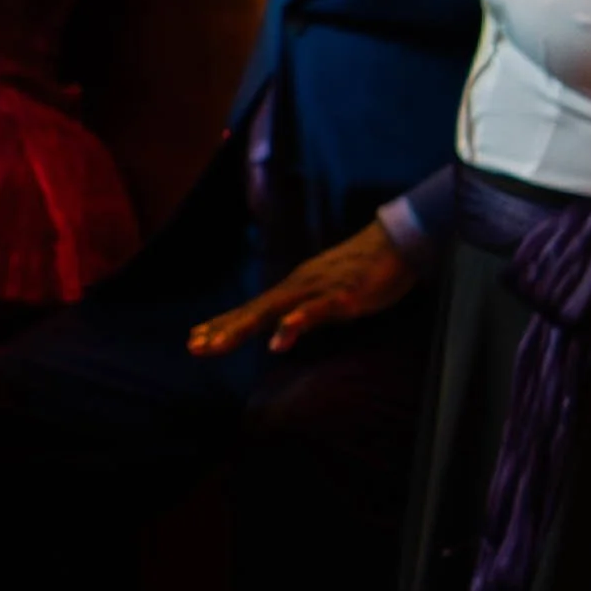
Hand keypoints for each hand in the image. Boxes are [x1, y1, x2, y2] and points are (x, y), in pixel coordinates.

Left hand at [188, 220, 415, 356]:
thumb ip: (307, 310)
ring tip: (219, 346)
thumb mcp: (329, 294)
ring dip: (244, 328)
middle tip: (194, 348)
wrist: (396, 242)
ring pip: (274, 311)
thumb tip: (289, 326)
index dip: (224, 325)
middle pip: (255, 311)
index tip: (196, 341)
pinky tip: (278, 342)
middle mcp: (299, 287)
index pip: (253, 310)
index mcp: (295, 289)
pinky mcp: (342, 296)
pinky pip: (315, 312)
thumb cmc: (365, 270)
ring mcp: (319, 291)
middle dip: (224, 330)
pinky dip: (294, 325)